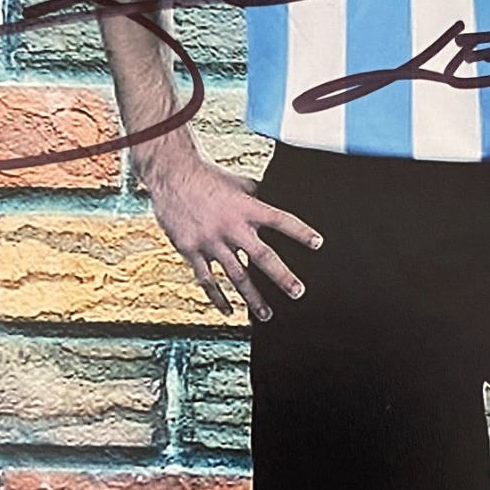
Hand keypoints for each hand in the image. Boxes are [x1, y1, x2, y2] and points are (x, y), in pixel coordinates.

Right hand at [146, 155, 321, 320]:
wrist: (171, 175)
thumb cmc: (206, 176)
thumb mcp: (237, 182)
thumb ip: (256, 195)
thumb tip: (274, 196)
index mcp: (246, 207)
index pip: (280, 220)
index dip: (300, 231)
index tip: (318, 244)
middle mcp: (231, 226)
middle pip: (262, 256)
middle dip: (282, 276)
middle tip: (298, 292)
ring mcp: (211, 241)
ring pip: (236, 275)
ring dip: (253, 297)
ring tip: (266, 314)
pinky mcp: (191, 249)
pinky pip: (207, 279)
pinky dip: (218, 297)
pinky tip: (228, 311)